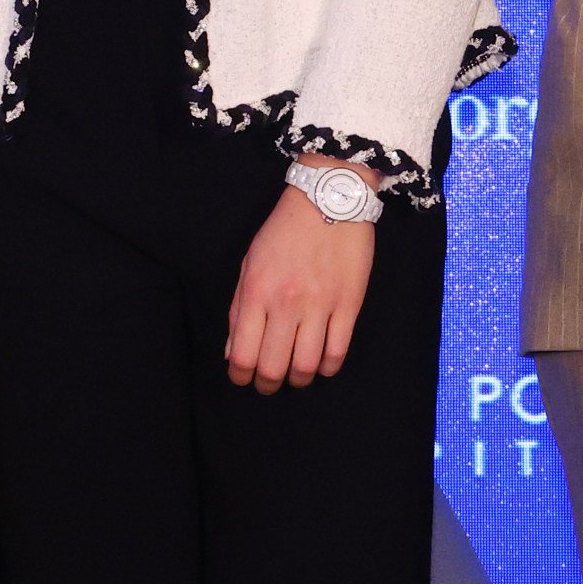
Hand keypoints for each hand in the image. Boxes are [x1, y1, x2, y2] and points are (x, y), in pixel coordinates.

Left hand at [224, 155, 377, 393]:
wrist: (329, 199)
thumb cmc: (284, 231)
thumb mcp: (250, 263)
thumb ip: (238, 309)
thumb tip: (233, 351)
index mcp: (257, 292)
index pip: (243, 354)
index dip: (240, 376)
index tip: (243, 378)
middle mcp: (286, 303)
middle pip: (274, 367)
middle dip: (267, 384)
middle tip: (268, 384)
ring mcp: (320, 306)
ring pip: (306, 366)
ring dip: (298, 379)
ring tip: (294, 375)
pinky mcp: (349, 305)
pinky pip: (338, 353)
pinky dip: (327, 368)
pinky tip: (321, 364)